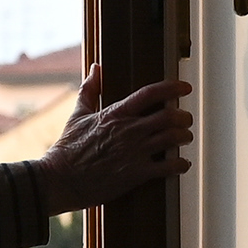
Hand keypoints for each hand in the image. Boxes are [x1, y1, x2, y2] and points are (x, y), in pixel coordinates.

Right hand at [35, 74, 194, 213]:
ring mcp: (135, 152)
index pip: (150, 94)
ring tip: (186, 138)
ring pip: (173, 139)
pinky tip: (182, 163)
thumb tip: (96, 68)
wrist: (61, 179)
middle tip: (186, 119)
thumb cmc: (68, 148)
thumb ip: (90, 90)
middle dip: (183, 117)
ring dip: (185, 137)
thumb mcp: (78, 114)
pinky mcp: (137, 174)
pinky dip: (181, 164)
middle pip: (169, 117)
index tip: (185, 87)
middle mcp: (129, 130)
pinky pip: (169, 167)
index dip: (172, 88)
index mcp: (116, 114)